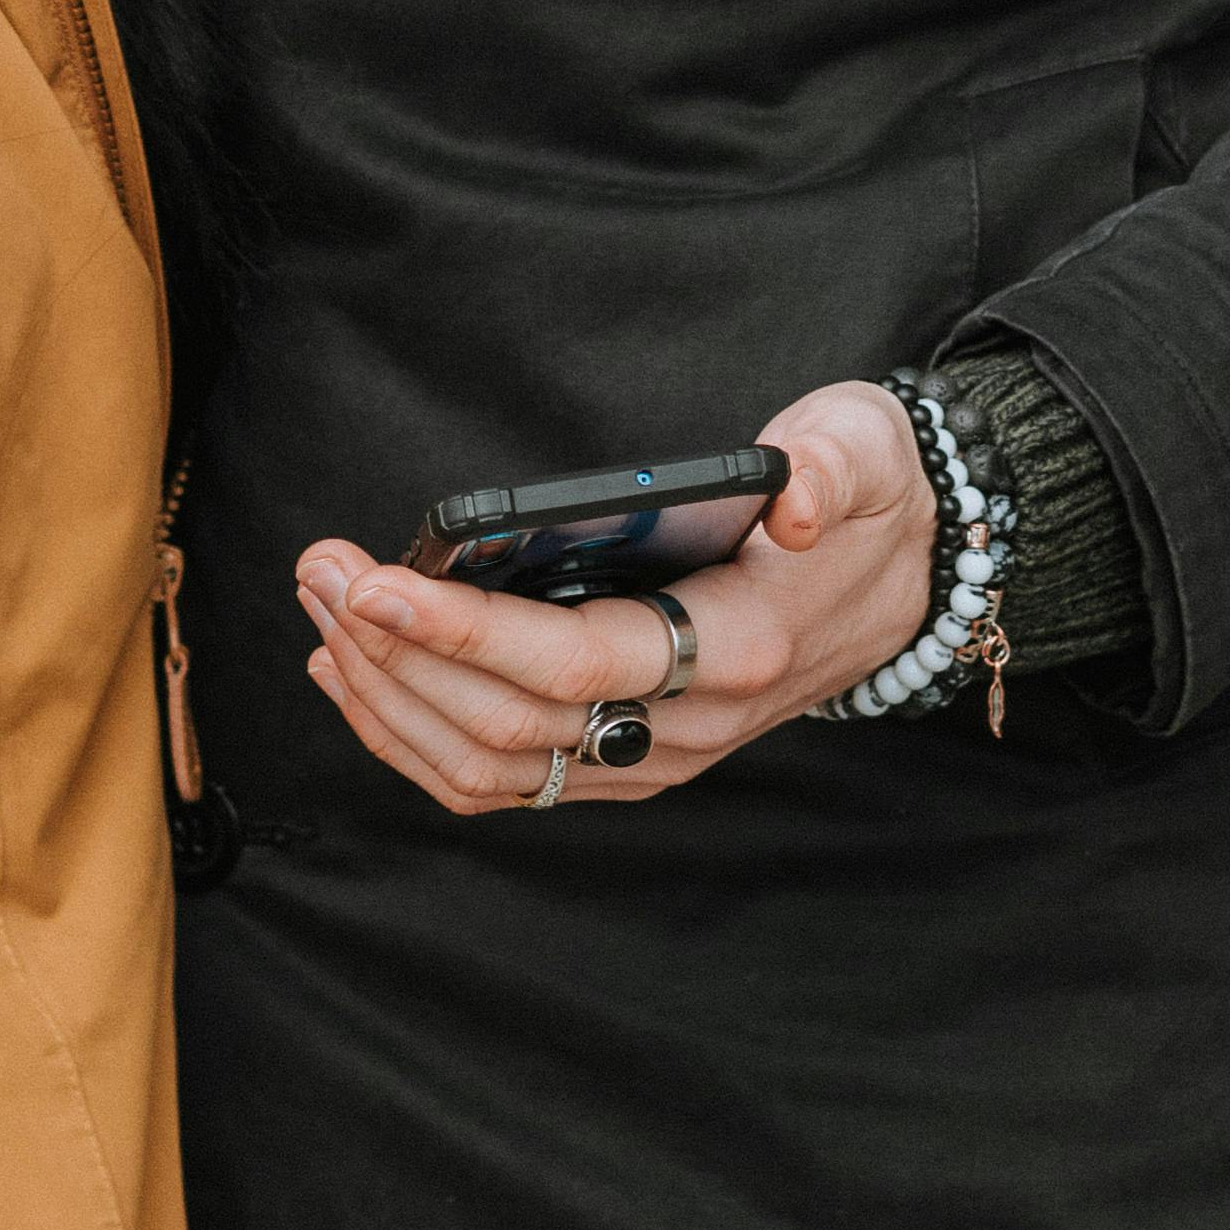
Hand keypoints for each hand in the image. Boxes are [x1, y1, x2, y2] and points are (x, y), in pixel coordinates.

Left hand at [295, 380, 935, 816]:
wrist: (909, 580)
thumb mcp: (865, 451)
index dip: (468, 636)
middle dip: (396, 656)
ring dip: (389, 699)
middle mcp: (692, 728)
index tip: (374, 588)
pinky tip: (356, 672)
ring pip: (494, 769)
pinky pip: (504, 779)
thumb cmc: (869, 501)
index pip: (579, 667)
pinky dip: (415, 736)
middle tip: (320, 570)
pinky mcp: (628, 762)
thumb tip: (794, 499)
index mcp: (742, 651)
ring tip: (322, 607)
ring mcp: (657, 759)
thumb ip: (830, 470)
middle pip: (511, 728)